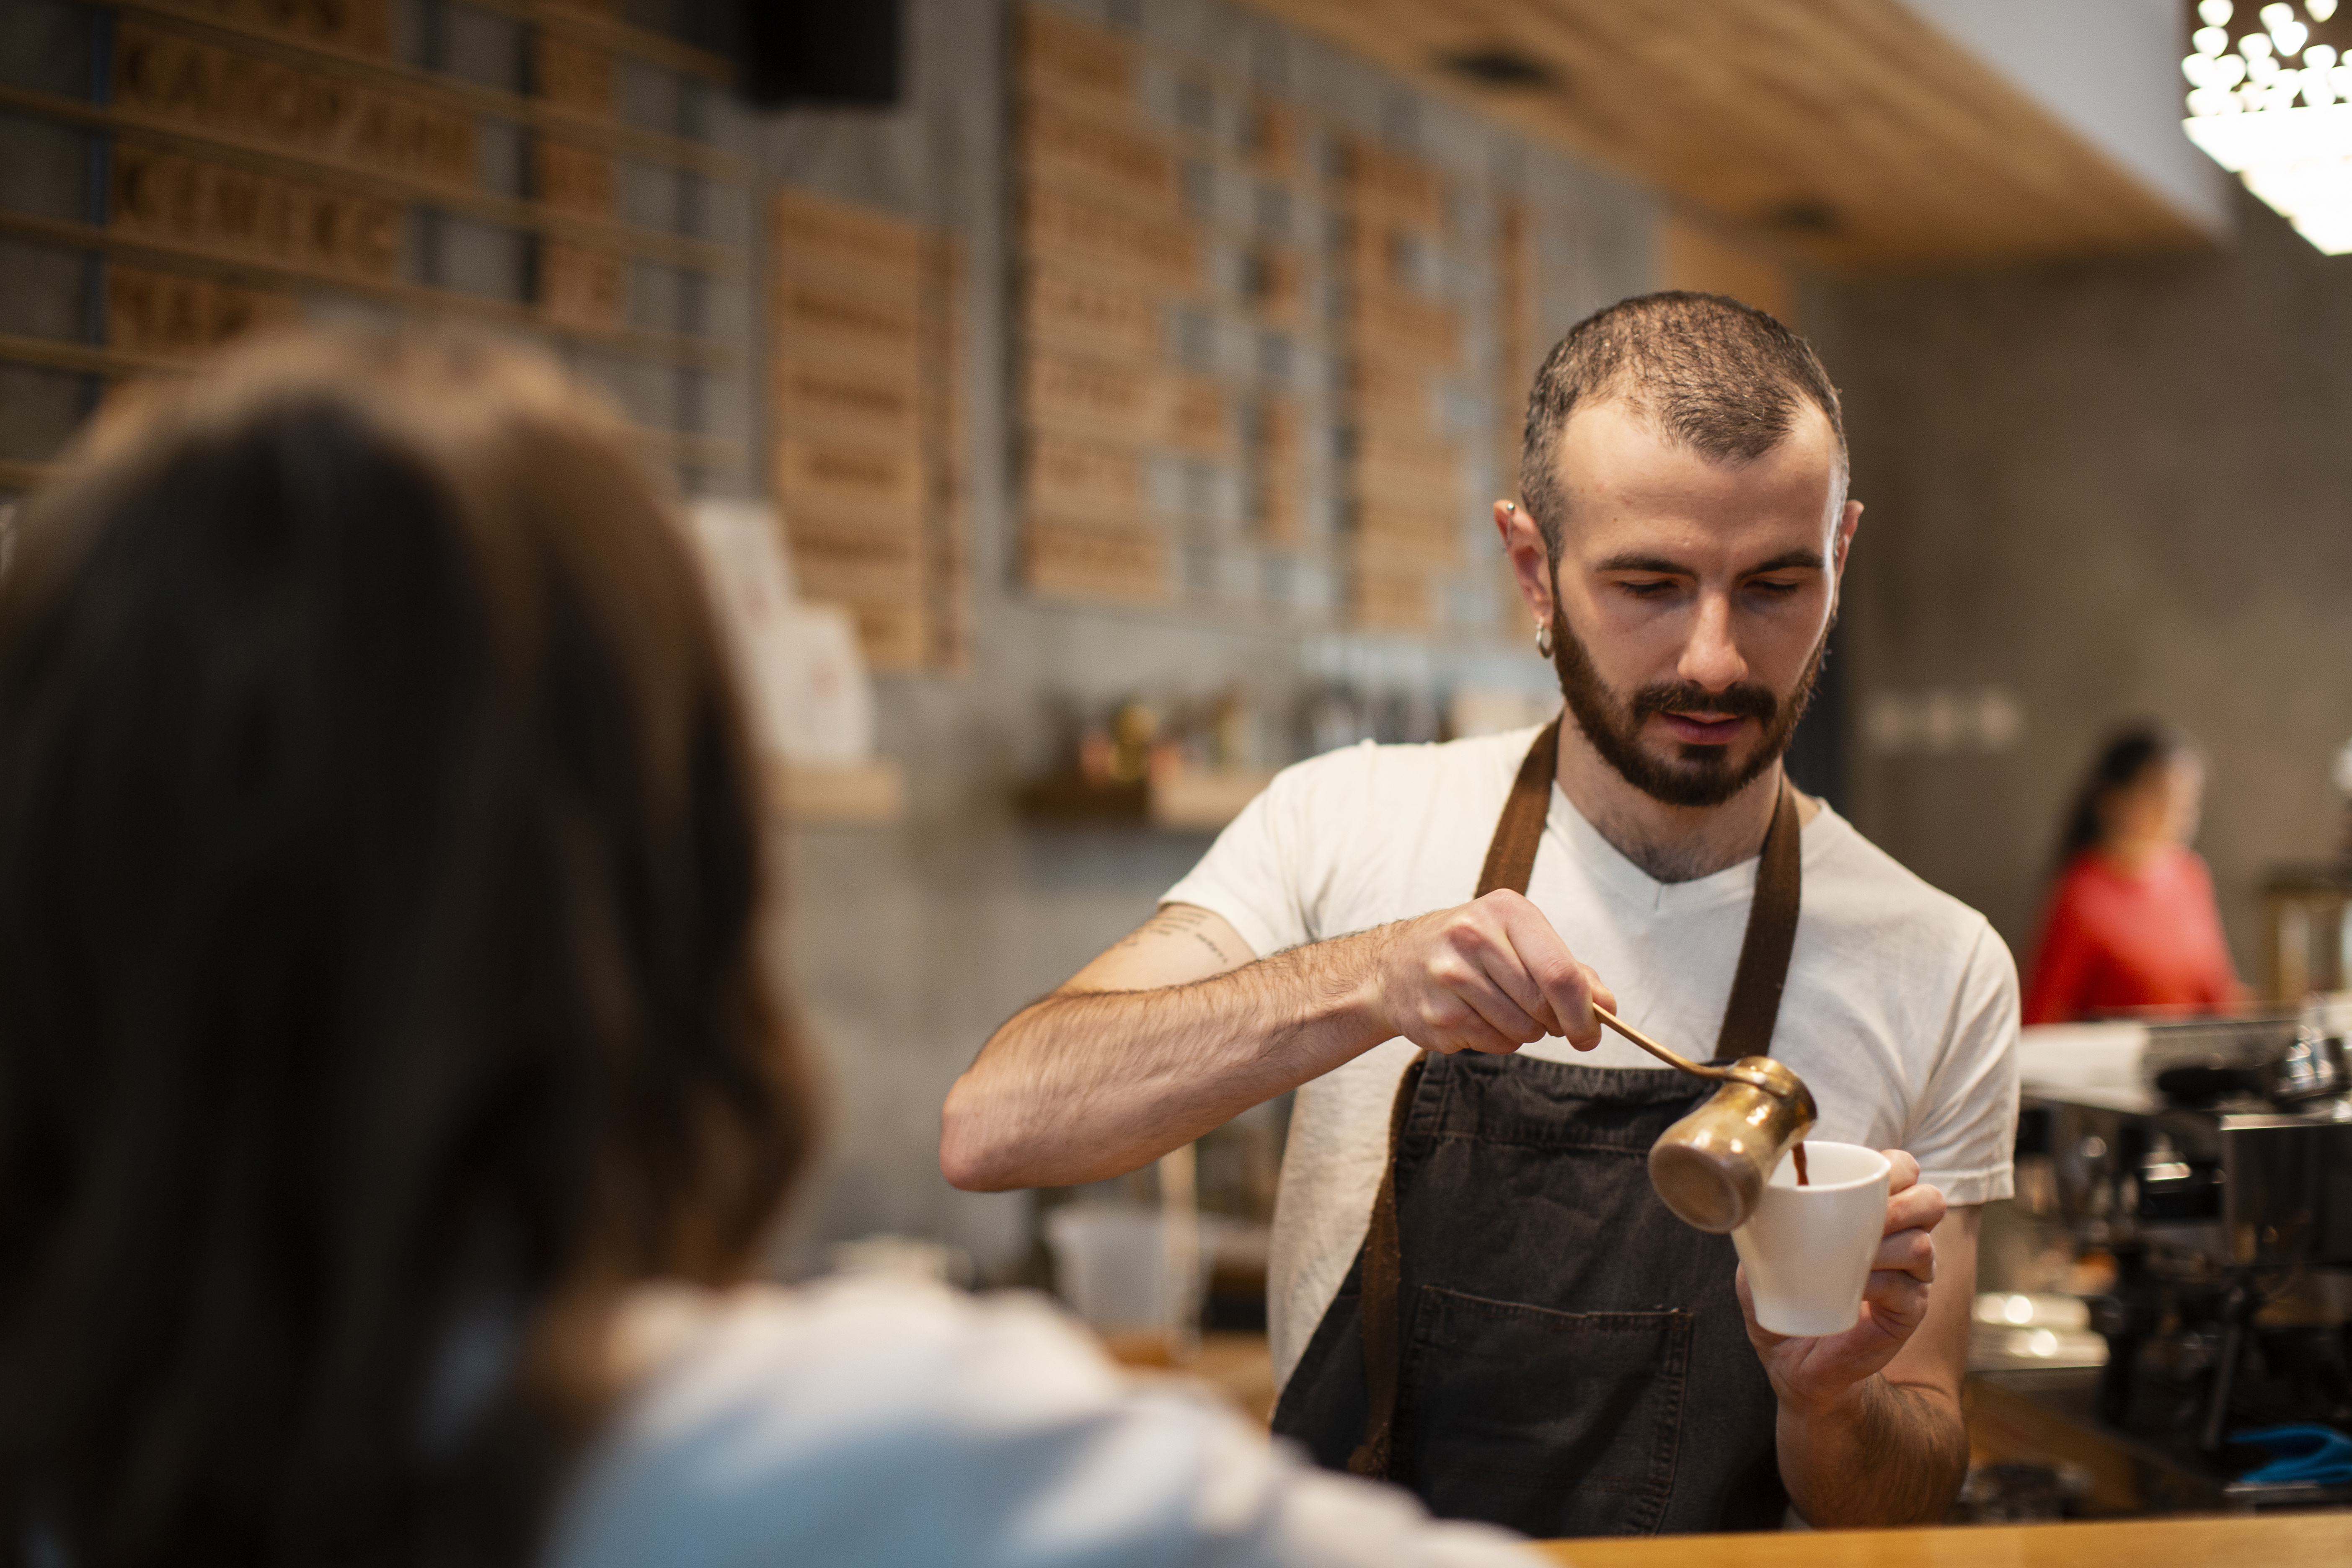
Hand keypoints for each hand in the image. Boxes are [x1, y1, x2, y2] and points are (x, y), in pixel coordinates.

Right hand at [1365, 890, 1615, 1055]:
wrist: (1393, 965)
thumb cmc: (1468, 950)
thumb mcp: (1518, 939)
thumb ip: (1569, 970)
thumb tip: (1607, 1008)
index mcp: (1504, 911)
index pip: (1560, 972)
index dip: (1583, 1011)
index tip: (1591, 1032)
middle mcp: (1472, 938)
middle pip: (1542, 1004)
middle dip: (1555, 1022)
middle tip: (1546, 1018)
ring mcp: (1449, 977)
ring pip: (1521, 1030)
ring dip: (1524, 1031)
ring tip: (1500, 1009)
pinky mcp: (1437, 1015)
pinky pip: (1494, 1044)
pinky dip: (1496, 1039)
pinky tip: (1476, 1017)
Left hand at [1736, 1151, 1945, 1413]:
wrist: (1791, 1360)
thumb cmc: (1782, 1296)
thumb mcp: (1767, 1252)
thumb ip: (1767, 1221)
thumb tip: (1754, 1194)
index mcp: (1874, 1212)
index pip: (1904, 1170)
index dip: (1896, 1167)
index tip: (1864, 1177)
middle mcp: (1901, 1239)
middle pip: (1930, 1201)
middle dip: (1903, 1202)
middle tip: (1870, 1216)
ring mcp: (1910, 1277)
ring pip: (1922, 1244)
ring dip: (1887, 1245)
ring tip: (1855, 1258)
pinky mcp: (1909, 1312)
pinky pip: (1909, 1288)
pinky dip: (1882, 1282)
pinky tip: (1857, 1287)